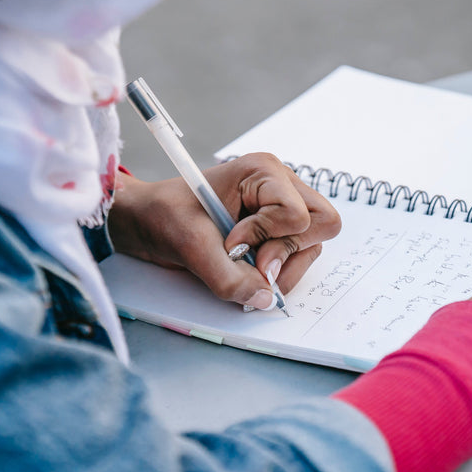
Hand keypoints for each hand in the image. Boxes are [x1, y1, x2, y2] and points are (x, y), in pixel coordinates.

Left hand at [108, 153, 341, 309]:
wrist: (148, 221)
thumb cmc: (165, 216)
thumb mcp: (190, 246)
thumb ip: (228, 277)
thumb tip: (265, 299)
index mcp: (262, 171)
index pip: (297, 215)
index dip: (267, 237)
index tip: (231, 243)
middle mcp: (281, 185)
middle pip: (323, 224)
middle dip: (288, 252)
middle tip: (254, 264)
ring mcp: (284, 207)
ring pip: (313, 245)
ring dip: (283, 266)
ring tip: (245, 268)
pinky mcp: (279, 230)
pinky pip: (299, 256)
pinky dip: (278, 272)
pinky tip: (248, 269)